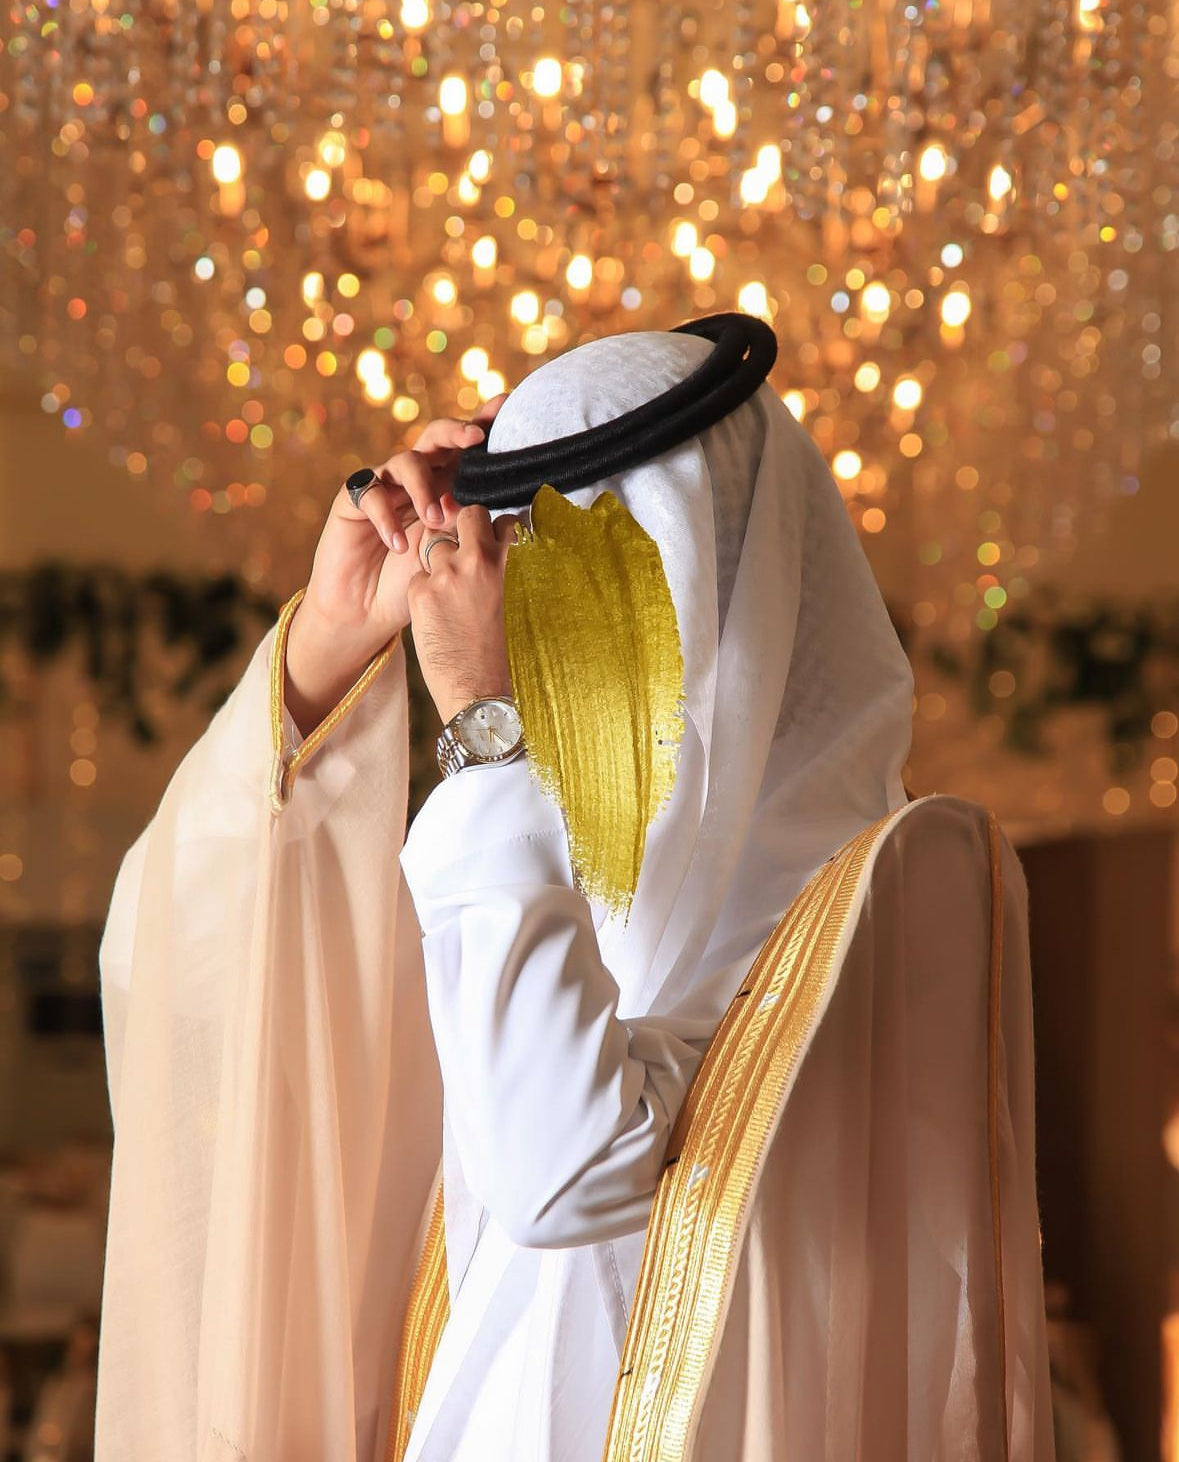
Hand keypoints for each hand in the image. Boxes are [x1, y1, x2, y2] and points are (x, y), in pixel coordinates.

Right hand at [284, 393, 508, 736]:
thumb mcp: (451, 556)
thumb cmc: (412, 583)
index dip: (483, 424)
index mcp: (444, 485)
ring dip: (425, 488)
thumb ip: (473, 531)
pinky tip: (399, 545)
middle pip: (435, 437)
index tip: (507, 404)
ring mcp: (384, 484)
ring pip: (406, 462)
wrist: (367, 612)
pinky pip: (371, 494)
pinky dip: (387, 518)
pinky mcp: (352, 500)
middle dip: (456, 433)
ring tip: (436, 521)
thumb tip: (513, 515)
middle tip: (474, 440)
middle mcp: (415, 477)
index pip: (464, 449)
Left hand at [408, 504, 524, 725]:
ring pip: (433, 546)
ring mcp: (444, 575)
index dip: (490, 529)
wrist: (478, 690)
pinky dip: (422, 592)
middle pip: (464, 515)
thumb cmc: (500, 652)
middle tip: (459, 550)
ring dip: (437, 562)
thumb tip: (496, 550)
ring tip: (448, 597)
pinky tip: (435, 618)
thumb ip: (500, 570)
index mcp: (504, 564)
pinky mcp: (419, 593)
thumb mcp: (510, 602)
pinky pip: (416, 578)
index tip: (489, 541)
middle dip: (460, 525)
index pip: (497, 520)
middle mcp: (474, 562)